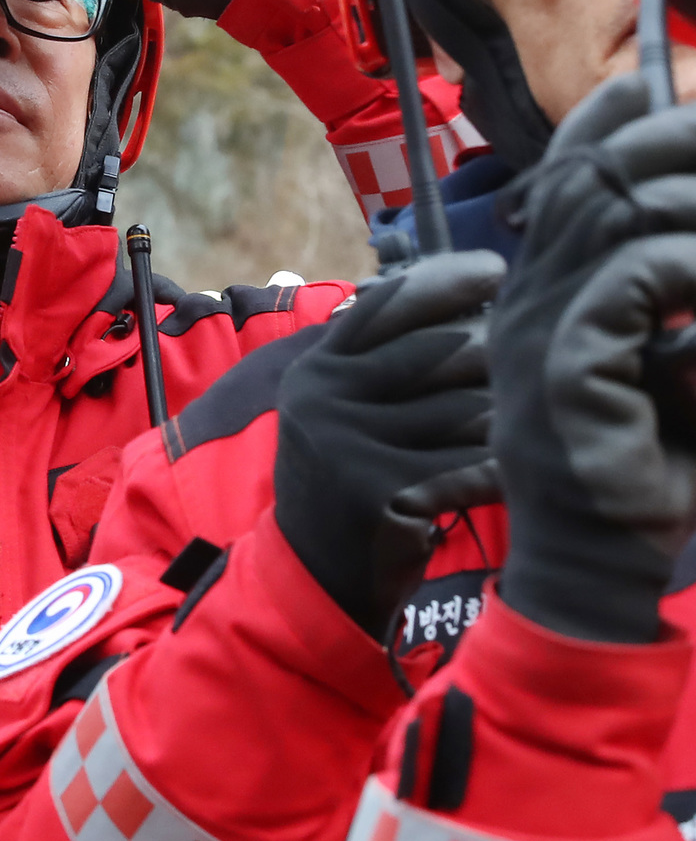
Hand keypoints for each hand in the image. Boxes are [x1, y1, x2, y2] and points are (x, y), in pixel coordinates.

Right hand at [272, 249, 504, 641]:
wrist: (317, 572)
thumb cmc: (352, 476)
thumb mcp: (344, 407)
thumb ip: (381, 357)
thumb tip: (465, 297)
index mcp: (315, 368)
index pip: (385, 304)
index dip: (444, 279)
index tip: (495, 269)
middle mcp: (322, 397)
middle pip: (435, 352)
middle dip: (491, 353)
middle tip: (525, 358)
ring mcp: (346, 444)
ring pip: (461, 410)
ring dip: (504, 417)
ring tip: (524, 421)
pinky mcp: (377, 491)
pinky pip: (466, 465)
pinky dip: (500, 469)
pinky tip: (516, 472)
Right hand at [491, 72, 695, 642]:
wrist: (598, 574)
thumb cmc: (642, 476)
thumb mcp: (659, 362)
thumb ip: (667, 299)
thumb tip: (685, 240)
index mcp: (538, 290)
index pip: (563, 172)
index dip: (613, 118)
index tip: (662, 84)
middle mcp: (525, 297)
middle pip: (591, 174)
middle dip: (672, 141)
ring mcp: (536, 328)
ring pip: (616, 211)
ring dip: (693, 200)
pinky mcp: (565, 364)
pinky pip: (636, 276)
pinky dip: (692, 260)